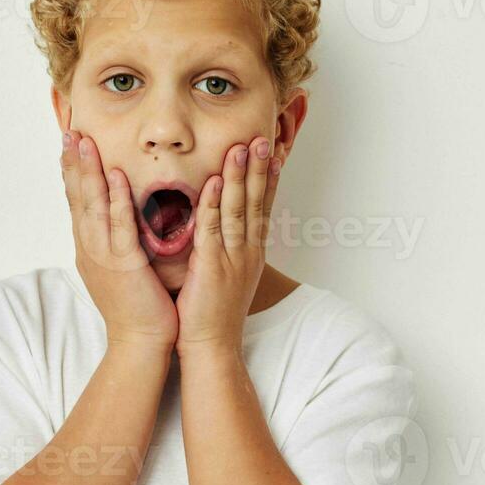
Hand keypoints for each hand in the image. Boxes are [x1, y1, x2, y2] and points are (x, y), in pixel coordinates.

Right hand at [61, 130, 178, 349]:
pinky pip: (118, 226)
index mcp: (90, 249)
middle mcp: (90, 248)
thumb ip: (117, 244)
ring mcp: (104, 256)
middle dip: (74, 163)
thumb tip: (119, 222)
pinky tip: (115, 176)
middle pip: (77, 198)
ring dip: (88, 171)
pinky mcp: (123, 265)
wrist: (140, 343)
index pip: (78, 203)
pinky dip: (115, 199)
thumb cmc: (138, 309)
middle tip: (70, 131)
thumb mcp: (121, 270)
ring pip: (92, 206)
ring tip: (84, 141)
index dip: (74, 172)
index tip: (71, 144)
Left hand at [175, 136, 280, 351]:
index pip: (263, 208)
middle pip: (256, 202)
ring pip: (238, 209)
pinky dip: (214, 204)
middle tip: (263, 138)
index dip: (268, 179)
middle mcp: (248, 252)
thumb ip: (226, 248)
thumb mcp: (227, 275)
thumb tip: (223, 227)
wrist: (211, 347)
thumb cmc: (213, 314)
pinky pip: (213, 229)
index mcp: (252, 252)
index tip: (272, 153)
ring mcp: (233, 259)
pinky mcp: (211, 267)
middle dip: (259, 168)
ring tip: (243, 147)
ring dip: (240, 176)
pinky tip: (215, 182)